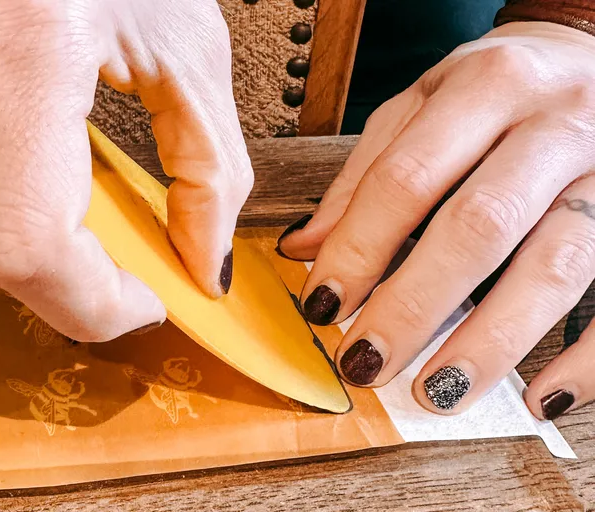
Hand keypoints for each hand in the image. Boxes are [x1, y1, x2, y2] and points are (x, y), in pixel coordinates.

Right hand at [0, 0, 251, 341]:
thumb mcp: (188, 47)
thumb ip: (210, 171)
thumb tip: (200, 265)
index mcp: (21, 45)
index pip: (29, 245)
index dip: (92, 302)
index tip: (143, 303)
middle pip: (2, 248)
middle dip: (81, 274)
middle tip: (137, 261)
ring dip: (49, 236)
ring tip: (97, 195)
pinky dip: (18, 198)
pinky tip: (52, 163)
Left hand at [278, 21, 594, 418]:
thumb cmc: (503, 88)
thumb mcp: (426, 102)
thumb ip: (367, 173)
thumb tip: (303, 249)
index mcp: (486, 87)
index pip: (406, 177)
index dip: (358, 247)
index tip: (321, 305)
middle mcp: (556, 123)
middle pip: (479, 225)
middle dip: (414, 304)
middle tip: (367, 361)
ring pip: (555, 264)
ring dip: (492, 339)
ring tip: (437, 392)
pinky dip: (586, 358)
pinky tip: (539, 398)